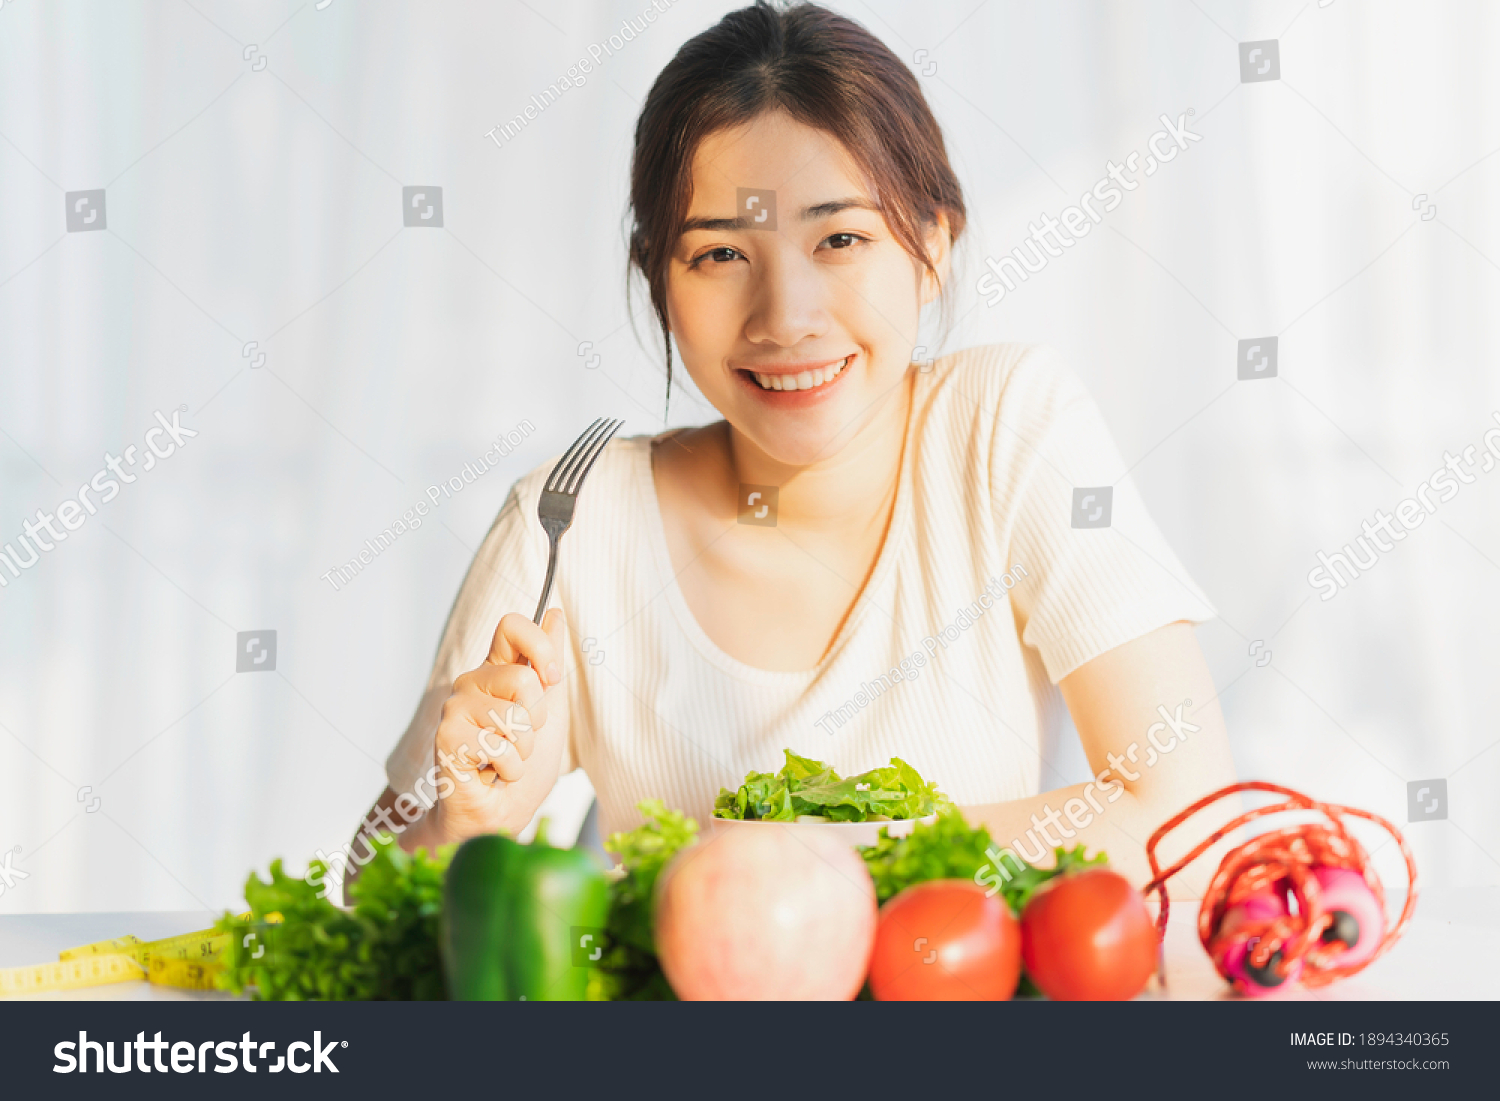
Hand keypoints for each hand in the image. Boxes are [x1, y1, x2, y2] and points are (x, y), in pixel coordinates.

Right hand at [428, 608, 567, 842]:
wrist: (497, 816)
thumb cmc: (519, 767)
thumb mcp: (548, 709)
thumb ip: (548, 661)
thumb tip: (555, 613)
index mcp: (494, 671)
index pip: (511, 625)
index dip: (540, 645)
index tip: (552, 678)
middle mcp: (470, 684)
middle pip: (522, 678)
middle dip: (536, 720)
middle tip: (519, 741)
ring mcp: (454, 710)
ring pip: (514, 717)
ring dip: (522, 750)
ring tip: (502, 761)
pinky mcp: (446, 739)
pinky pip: (500, 747)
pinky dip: (508, 770)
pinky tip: (490, 776)